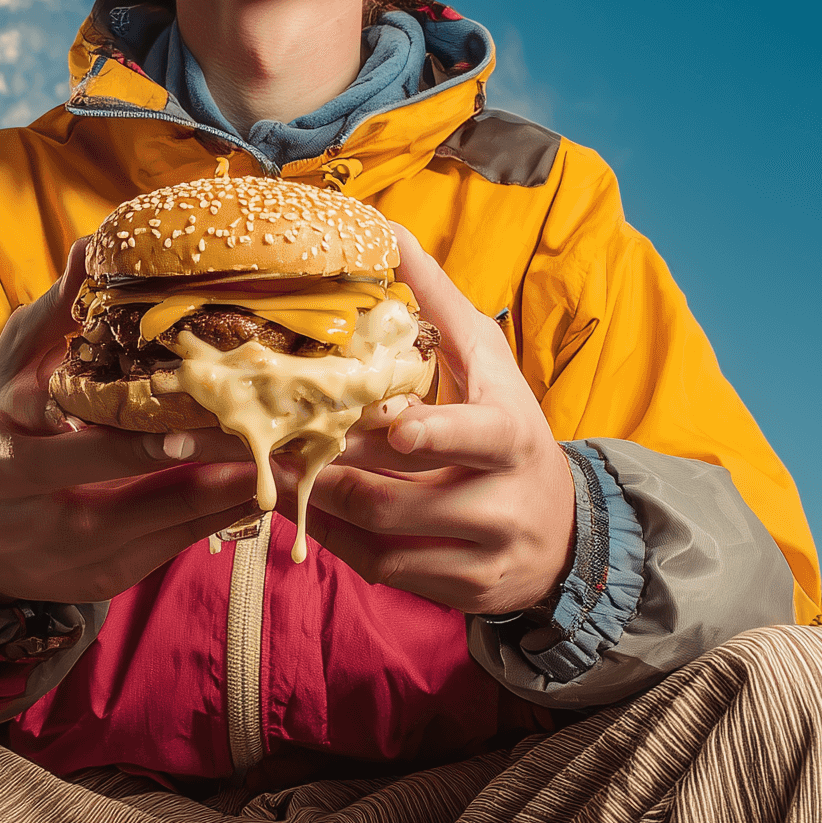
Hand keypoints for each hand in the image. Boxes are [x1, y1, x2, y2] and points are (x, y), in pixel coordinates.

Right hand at [0, 243, 263, 601]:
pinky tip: (255, 495)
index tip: (200, 410)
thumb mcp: (11, 371)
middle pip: (118, 491)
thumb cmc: (1, 429)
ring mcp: (58, 555)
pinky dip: (209, 523)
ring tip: (280, 467)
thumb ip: (54, 317)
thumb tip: (90, 245)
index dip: (136, 437)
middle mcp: (23, 512)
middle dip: (193, 466)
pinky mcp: (95, 582)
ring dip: (218, 498)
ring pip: (151, 530)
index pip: (72, 439)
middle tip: (260, 437)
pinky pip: (162, 553)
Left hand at [269, 223, 578, 614]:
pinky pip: (383, 571)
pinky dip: (336, 542)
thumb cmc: (511, 430)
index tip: (399, 427)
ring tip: (262, 475)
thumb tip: (387, 230)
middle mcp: (500, 500)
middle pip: (394, 496)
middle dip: (320, 471)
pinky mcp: (462, 592)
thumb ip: (438, 302)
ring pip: (379, 541)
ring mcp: (481, 553)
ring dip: (316, 508)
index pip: (475, 436)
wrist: (564, 534)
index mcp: (509, 435)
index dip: (436, 434)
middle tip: (257, 447)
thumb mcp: (488, 363)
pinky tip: (302, 512)